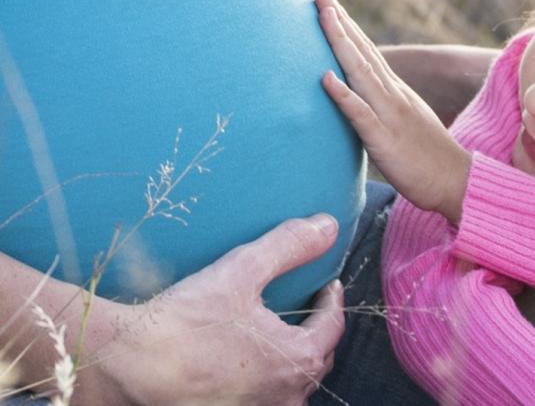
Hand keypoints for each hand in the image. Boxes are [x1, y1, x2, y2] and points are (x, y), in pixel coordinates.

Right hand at [80, 214, 346, 405]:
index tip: (326, 286)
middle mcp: (285, 398)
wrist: (122, 368)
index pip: (332, 327)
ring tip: (274, 338)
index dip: (331, 302)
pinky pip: (259, 400)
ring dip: (288, 363)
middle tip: (304, 309)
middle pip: (315, 361)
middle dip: (314, 333)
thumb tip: (329, 225)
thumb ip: (289, 246)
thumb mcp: (241, 271)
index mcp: (298, 360)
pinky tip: (240, 366)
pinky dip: (260, 383)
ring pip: (288, 388)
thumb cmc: (183, 322)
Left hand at [316, 0, 470, 223]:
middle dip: (340, 21)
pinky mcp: (385, 141)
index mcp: (395, 92)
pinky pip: (361, 115)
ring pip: (361, 73)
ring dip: (340, 43)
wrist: (457, 182)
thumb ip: (383, 106)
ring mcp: (390, 115)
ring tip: (323, 16)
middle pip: (362, 52)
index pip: (368, 52)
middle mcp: (393, 96)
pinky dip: (344, 95)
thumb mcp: (404, 123)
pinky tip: (326, 78)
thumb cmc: (428, 158)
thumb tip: (360, 97)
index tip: (328, 1)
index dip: (347, 26)